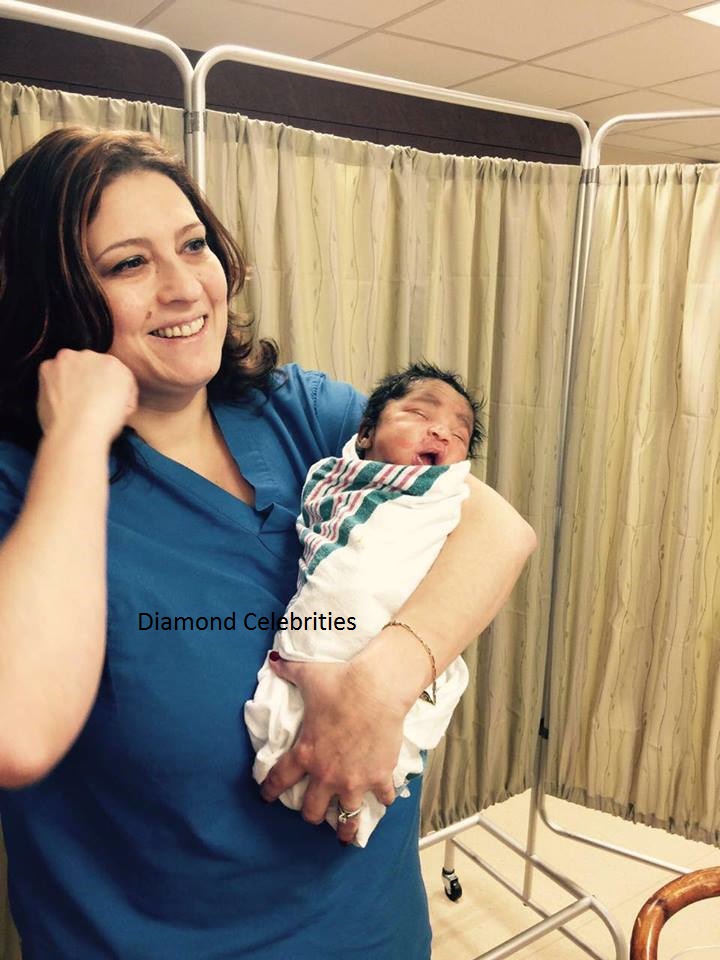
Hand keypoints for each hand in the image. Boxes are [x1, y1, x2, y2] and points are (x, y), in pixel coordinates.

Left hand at [37, 349, 137, 444]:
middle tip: (86, 400)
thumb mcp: (127, 408)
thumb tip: (113, 392)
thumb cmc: (102, 425)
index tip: (100, 396)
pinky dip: (52, 384)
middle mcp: (92, 355)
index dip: (104, 385)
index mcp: (115, 364)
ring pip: (68, 366)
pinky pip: (50, 373)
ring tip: (71, 402)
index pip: (109, 370)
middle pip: (88, 364)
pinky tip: (59, 401)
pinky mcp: (47, 367)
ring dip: (69, 378)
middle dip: (86, 378)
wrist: (76, 431)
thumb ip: (120, 390)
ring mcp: (68, 359)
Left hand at [260, 655, 404, 843]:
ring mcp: (354, 780)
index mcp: (305, 754)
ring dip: (346, 827)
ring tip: (346, 835)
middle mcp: (326, 774)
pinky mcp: (379, 777)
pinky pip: (382, 799)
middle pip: (312, 811)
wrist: (377, 688)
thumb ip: (288, 671)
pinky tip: (383, 799)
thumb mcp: (309, 676)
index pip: (279, 780)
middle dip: (311, 814)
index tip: (266, 797)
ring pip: (346, 819)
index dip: (269, 790)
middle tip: (313, 812)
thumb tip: (273, 660)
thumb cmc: (340, 682)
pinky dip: (384, 800)